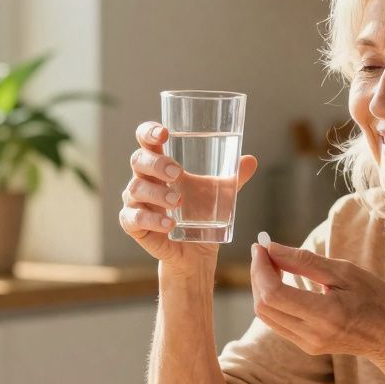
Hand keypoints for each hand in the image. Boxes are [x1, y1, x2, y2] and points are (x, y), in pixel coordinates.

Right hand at [119, 121, 256, 271]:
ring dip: (157, 193)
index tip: (164, 133)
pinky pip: (134, 218)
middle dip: (156, 163)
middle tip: (177, 173)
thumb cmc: (201, 214)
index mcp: (160, 164)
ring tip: (177, 201)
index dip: (150, 132)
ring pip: (135, 189)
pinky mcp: (133, 225)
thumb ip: (234, 177)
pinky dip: (152, 219)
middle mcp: (144, 179)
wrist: (195, 251)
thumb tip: (250, 160)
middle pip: (138, 160)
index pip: (147, 140)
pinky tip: (169, 224)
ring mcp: (135, 202)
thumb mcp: (220, 194)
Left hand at [249, 236, 384, 364]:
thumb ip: (305, 261)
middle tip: (264, 251)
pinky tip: (280, 280)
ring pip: (266, 316)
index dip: (261, 268)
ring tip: (271, 263)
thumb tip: (272, 248)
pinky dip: (271, 299)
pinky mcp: (306, 346)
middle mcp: (312, 335)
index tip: (261, 247)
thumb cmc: (376, 299)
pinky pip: (277, 322)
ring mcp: (307, 344)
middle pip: (264, 306)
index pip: (274, 294)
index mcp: (326, 315)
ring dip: (261, 286)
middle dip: (257, 275)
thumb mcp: (345, 272)